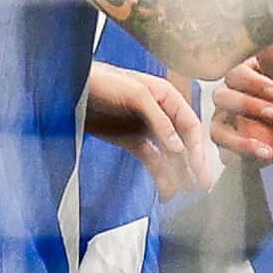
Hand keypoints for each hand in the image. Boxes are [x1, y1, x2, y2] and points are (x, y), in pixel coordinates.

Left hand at [88, 64, 219, 197]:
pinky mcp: (131, 140)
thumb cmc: (102, 81)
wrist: (71, 88)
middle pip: (183, 141)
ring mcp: (145, 127)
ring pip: (169, 154)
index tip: (200, 168)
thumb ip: (159, 120)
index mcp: (166, 96)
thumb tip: (178, 146)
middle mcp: (160, 113)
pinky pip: (151, 159)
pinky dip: (159, 174)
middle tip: (202, 185)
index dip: (197, 147)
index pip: (190, 124)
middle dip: (193, 164)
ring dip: (178, 172)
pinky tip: (165, 188)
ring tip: (185, 192)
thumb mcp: (135, 95)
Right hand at [211, 48, 272, 164]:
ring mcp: (222, 121)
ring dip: (240, 140)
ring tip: (267, 149)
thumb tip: (267, 42)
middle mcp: (225, 95)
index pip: (236, 73)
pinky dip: (243, 156)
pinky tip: (264, 156)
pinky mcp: (225, 144)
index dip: (254, 82)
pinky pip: (224, 152)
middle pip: (222, 97)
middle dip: (248, 105)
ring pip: (217, 129)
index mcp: (240, 75)